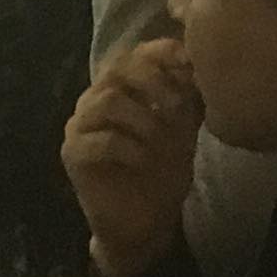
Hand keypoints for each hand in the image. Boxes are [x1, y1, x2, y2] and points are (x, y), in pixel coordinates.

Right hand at [63, 38, 201, 276]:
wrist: (145, 223)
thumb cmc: (163, 173)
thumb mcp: (184, 130)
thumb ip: (187, 96)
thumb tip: (202, 63)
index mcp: (120, 88)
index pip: (136, 53)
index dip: (162, 53)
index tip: (191, 64)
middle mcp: (95, 99)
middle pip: (117, 68)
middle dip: (153, 82)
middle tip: (178, 108)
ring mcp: (79, 126)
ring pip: (107, 100)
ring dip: (143, 118)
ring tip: (163, 140)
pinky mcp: (73, 155)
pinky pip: (100, 140)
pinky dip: (130, 148)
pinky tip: (145, 160)